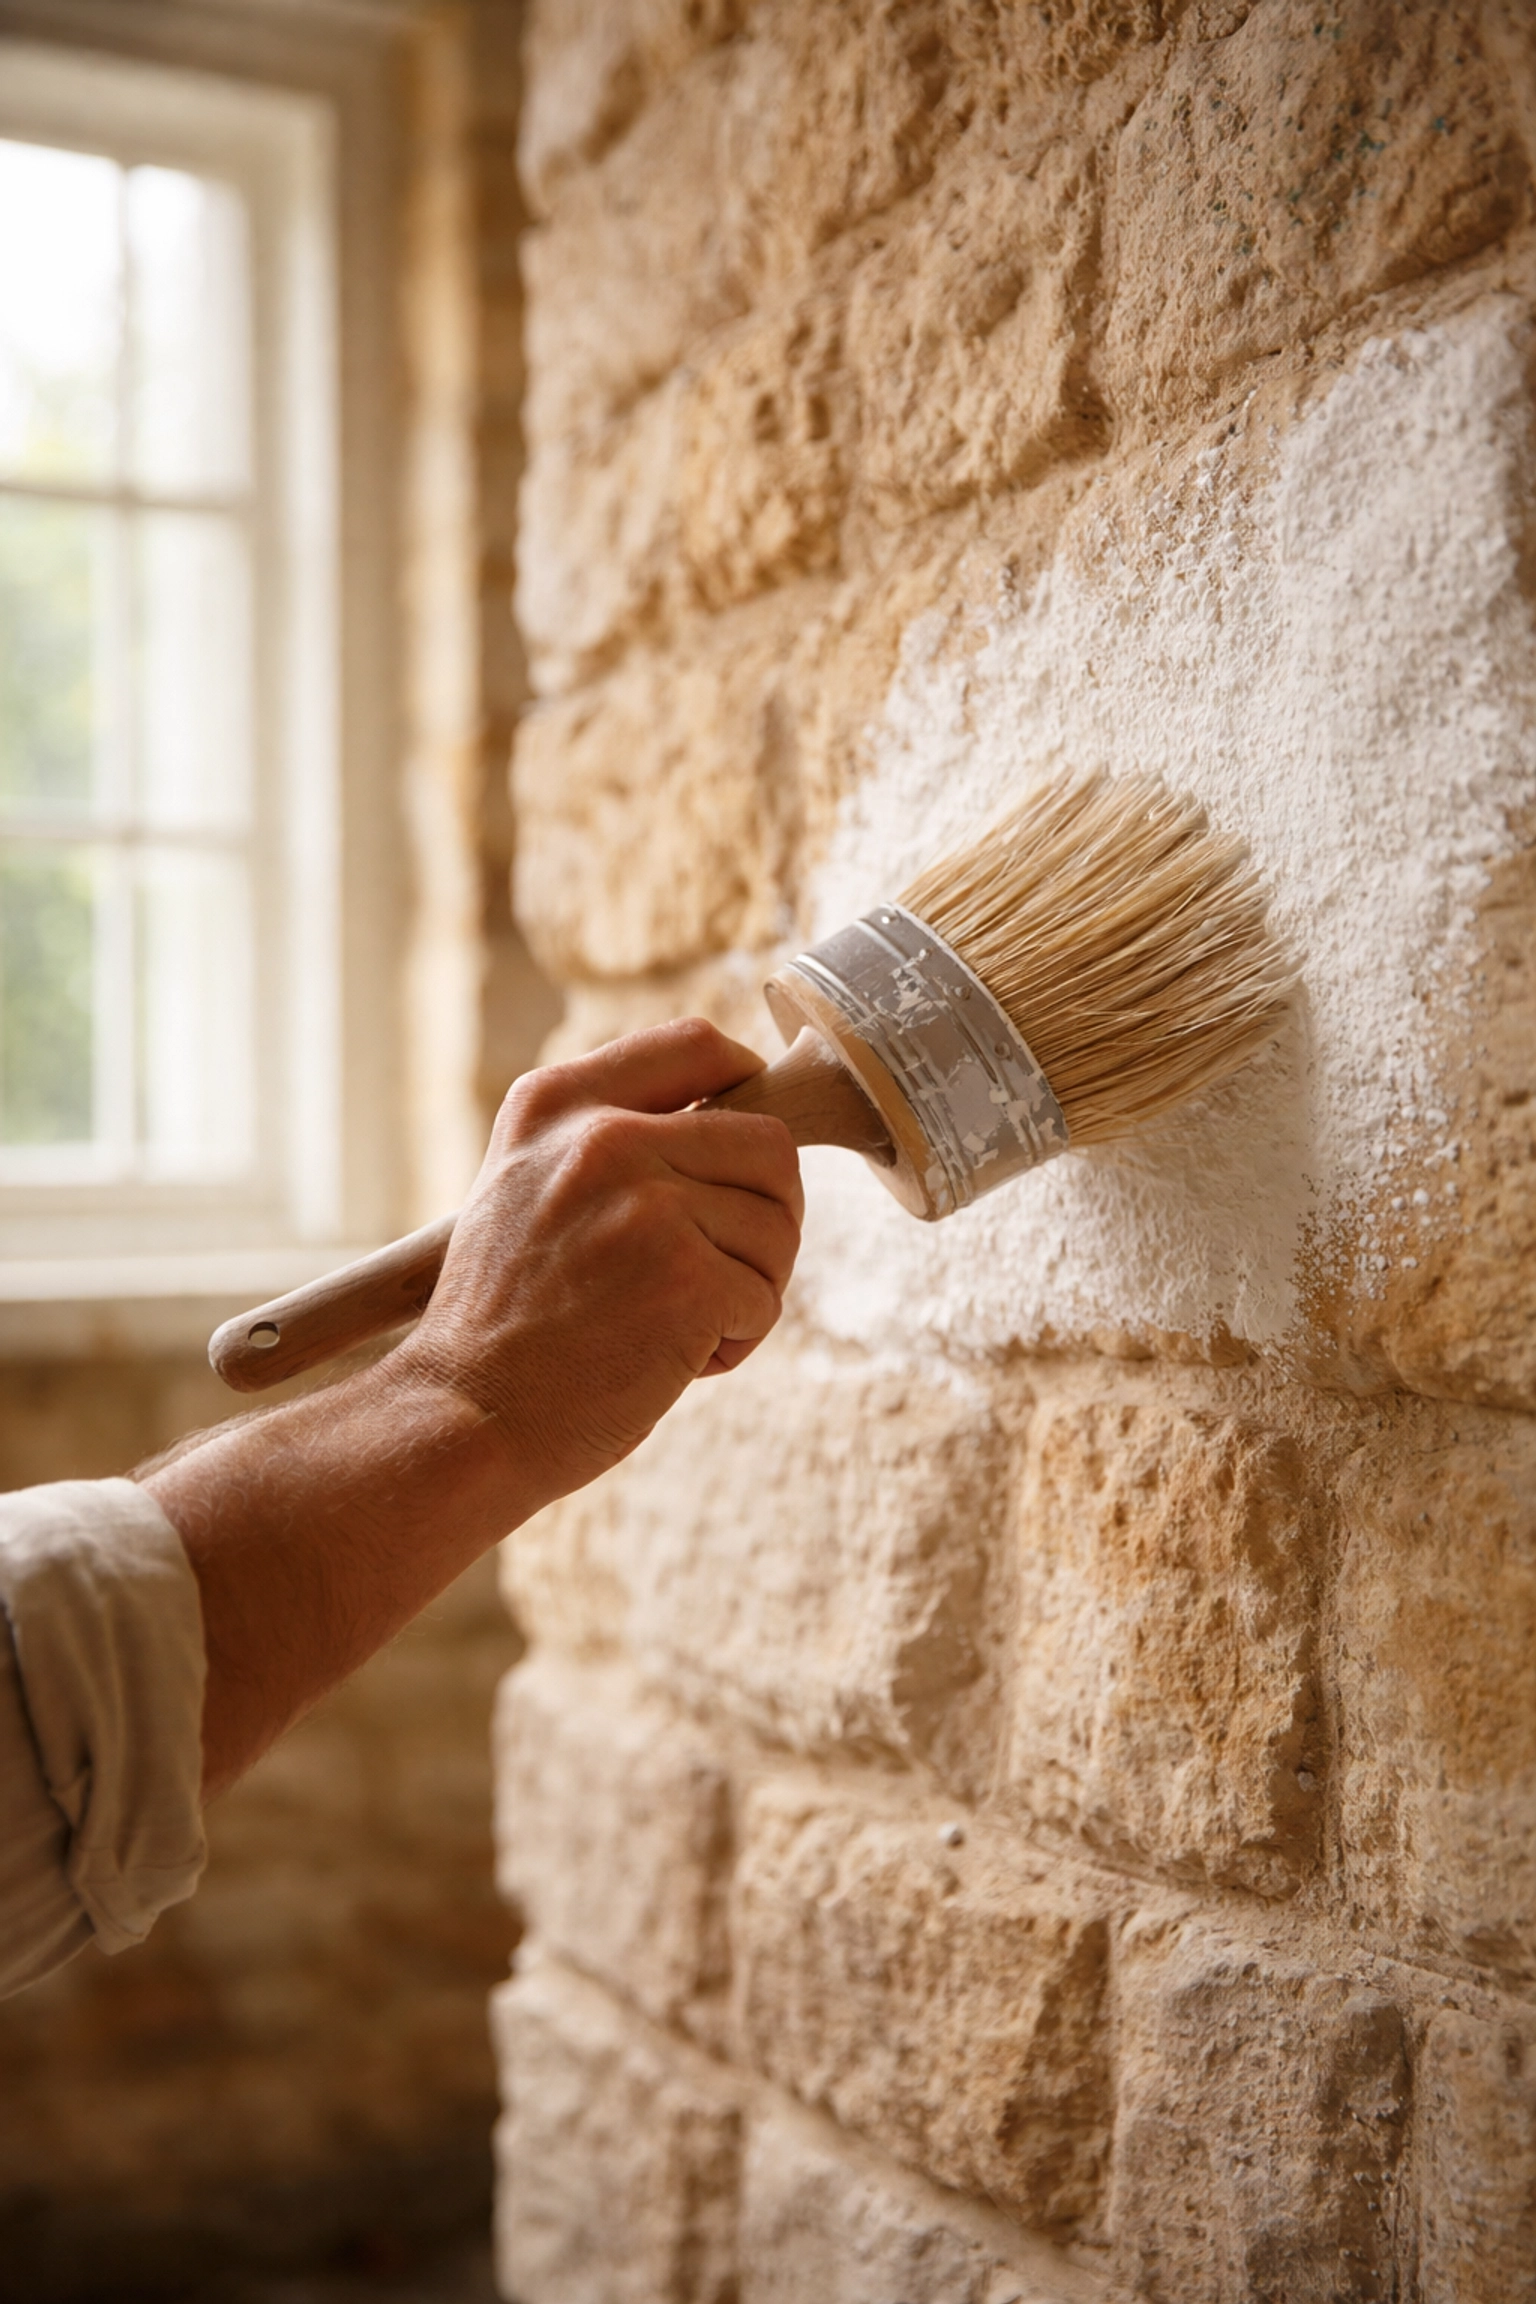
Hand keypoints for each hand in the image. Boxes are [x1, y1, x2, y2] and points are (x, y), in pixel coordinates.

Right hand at [394, 1015, 803, 1507]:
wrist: (463, 1417)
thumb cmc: (502, 1321)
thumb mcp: (522, 1185)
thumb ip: (605, 1138)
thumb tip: (734, 1111)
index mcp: (557, 1104)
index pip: (695, 1045)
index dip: (746, 1084)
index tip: (743, 1143)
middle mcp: (603, 1138)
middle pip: (767, 1142)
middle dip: (767, 1213)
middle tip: (721, 1269)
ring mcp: (647, 1205)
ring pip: (778, 1226)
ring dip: (749, 1287)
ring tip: (677, 1325)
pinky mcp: (685, 1278)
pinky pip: (766, 1298)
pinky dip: (738, 1340)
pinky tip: (677, 1361)